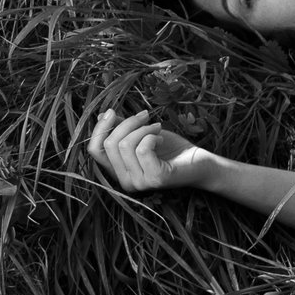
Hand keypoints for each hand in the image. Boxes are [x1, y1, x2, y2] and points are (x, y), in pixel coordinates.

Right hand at [88, 108, 214, 193]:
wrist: (200, 161)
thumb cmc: (171, 148)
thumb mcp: (142, 134)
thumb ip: (122, 128)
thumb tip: (102, 116)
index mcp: (118, 172)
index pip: (94, 151)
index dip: (99, 128)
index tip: (112, 111)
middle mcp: (125, 182)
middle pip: (110, 144)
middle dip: (128, 123)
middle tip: (147, 117)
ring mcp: (139, 183)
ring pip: (125, 144)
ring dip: (143, 129)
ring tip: (157, 128)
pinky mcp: (155, 178)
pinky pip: (142, 149)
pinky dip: (152, 136)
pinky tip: (162, 138)